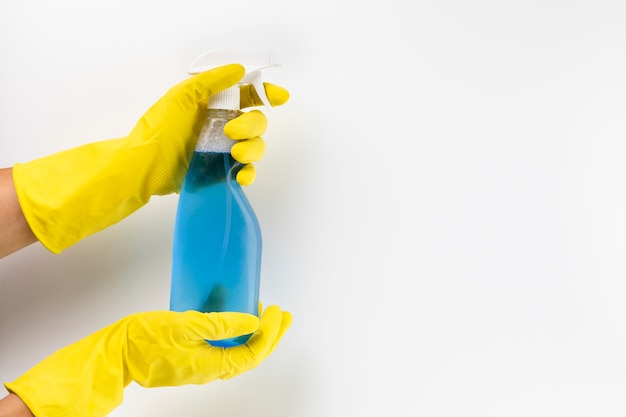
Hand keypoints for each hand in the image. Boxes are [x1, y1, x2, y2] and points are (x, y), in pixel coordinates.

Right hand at [4, 305, 291, 416]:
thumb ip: (220, 323)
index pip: (254, 353)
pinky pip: (226, 350)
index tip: (276, 311)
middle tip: (285, 316)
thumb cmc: (143, 339)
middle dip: (272, 336)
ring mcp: (202, 366)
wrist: (114, 354)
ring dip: (259, 335)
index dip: (270, 333)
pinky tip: (238, 321)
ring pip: (240, 353)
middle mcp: (211, 370)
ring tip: (269, 316)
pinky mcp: (193, 359)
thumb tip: (251, 320)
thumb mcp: (185, 324)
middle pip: (252, 356)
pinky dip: (239, 336)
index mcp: (212, 364)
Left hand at [12, 64, 288, 252]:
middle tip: (231, 131)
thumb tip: (239, 70)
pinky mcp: (221, 172)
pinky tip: (241, 175)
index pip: (247, 95)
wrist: (142, 167)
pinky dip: (249, 174)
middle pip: (257, 121)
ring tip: (235, 154)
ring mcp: (223, 149)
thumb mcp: (181, 97)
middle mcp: (222, 124)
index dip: (266, 94)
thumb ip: (211, 81)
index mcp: (213, 104)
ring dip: (253, 149)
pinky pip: (246, 172)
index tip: (279, 97)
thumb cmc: (157, 130)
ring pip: (256, 146)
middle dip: (252, 125)